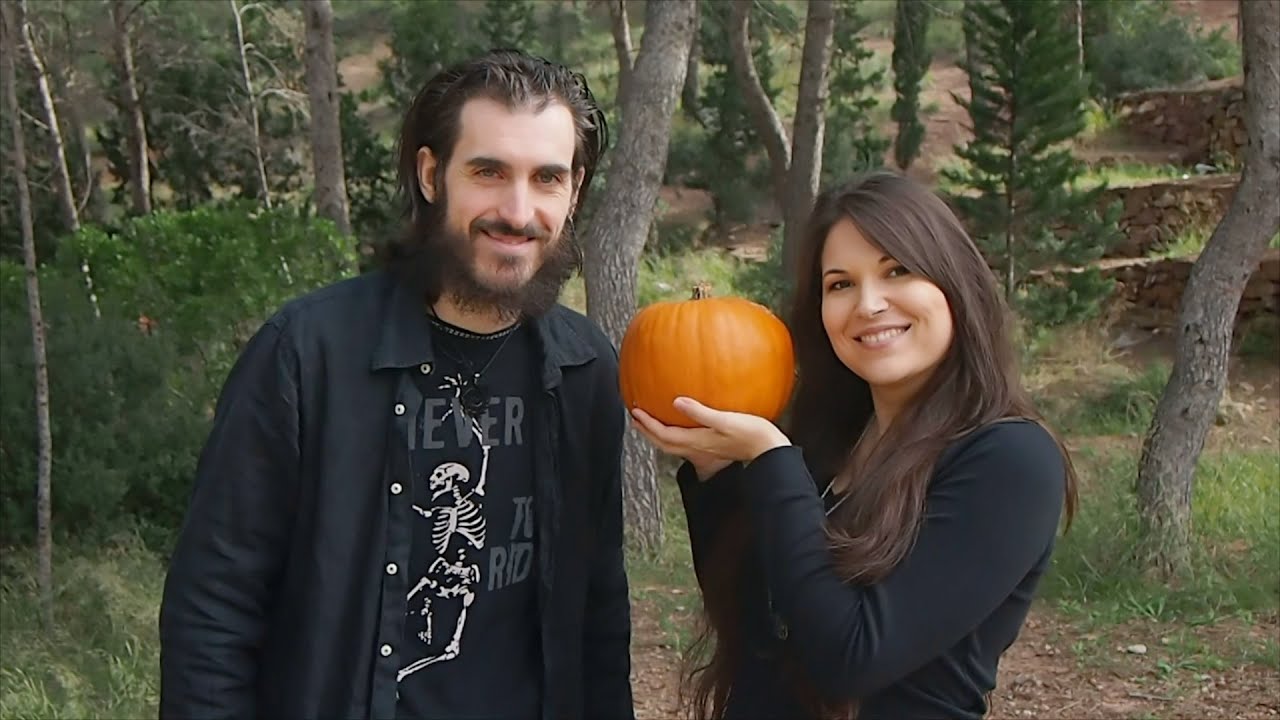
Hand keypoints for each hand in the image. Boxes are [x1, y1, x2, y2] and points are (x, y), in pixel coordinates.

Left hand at [630, 397, 791, 468]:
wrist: (769, 449)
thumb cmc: (751, 434)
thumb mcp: (725, 419)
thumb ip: (700, 411)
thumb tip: (676, 402)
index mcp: (697, 441)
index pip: (664, 435)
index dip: (647, 424)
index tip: (635, 412)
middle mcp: (697, 448)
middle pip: (664, 443)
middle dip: (648, 432)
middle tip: (636, 419)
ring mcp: (705, 450)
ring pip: (674, 445)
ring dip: (659, 434)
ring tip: (651, 422)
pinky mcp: (713, 448)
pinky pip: (686, 442)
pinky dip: (676, 434)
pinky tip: (682, 424)